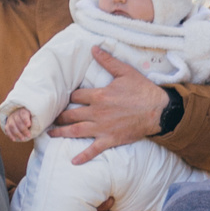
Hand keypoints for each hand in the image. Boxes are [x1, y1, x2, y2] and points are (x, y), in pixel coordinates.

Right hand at [1, 105, 36, 142]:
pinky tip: (14, 139)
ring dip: (17, 133)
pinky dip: (10, 135)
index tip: (29, 125)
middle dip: (23, 129)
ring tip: (22, 138)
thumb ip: (32, 121)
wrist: (21, 117)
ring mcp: (10, 119)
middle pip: (18, 121)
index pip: (23, 114)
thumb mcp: (33, 117)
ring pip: (12, 126)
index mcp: (23, 111)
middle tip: (28, 135)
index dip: (25, 119)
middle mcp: (15, 114)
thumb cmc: (29, 119)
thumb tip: (29, 126)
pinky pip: (7, 129)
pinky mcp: (7, 124)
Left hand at [54, 48, 169, 163]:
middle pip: (71, 114)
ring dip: (61, 133)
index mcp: (99, 95)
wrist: (158, 111)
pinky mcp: (110, 139)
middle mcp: (96, 112)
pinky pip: (93, 149)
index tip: (65, 99)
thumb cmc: (143, 90)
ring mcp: (102, 128)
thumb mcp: (125, 72)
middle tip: (51, 118)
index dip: (70, 97)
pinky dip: (83, 156)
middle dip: (60, 116)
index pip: (76, 96)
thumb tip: (94, 48)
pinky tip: (73, 161)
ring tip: (51, 134)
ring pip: (76, 131)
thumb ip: (107, 61)